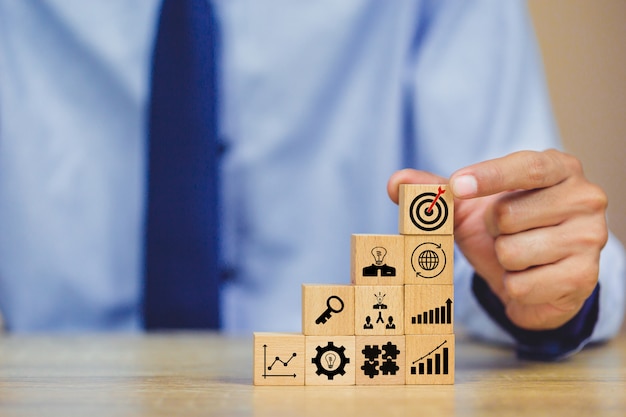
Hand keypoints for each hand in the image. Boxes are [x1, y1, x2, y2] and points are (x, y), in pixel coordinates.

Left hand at [388, 149, 607, 329]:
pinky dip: (513, 286)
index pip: (526, 167)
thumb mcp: (468, 207)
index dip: (490, 176)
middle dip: (492, 230)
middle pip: (508, 215)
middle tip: (505, 232)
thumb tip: (394, 182)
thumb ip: (434, 192)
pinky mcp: (585, 277)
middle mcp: (584, 197)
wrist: (534, 276)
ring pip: (512, 253)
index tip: (456, 187)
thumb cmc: (504, 229)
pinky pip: (522, 285)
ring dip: (502, 260)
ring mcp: (589, 238)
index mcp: (558, 168)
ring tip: (518, 255)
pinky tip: (530, 278)